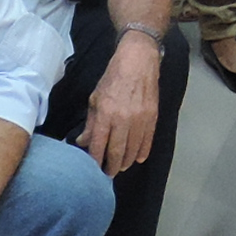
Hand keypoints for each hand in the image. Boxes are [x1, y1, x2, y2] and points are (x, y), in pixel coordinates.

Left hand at [80, 34, 164, 175]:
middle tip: (107, 174)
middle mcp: (123, 119)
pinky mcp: (152, 117)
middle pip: (117, 152)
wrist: (138, 61)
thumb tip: (83, 142)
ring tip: (121, 166)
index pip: (99, 145)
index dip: (96, 160)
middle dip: (111, 166)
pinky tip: (138, 159)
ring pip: (133, 150)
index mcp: (106, 114)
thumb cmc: (113, 78)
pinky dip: (142, 152)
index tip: (93, 169)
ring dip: (127, 162)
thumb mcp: (95, 98)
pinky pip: (147, 141)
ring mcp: (140, 119)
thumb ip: (91, 123)